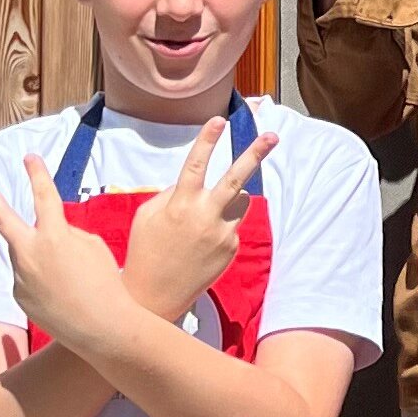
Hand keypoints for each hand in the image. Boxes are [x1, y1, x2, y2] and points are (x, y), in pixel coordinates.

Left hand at [0, 157, 137, 353]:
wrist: (100, 326)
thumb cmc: (105, 282)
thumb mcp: (93, 247)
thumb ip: (67, 235)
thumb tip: (49, 236)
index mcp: (54, 236)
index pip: (44, 196)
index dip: (37, 174)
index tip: (28, 157)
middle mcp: (30, 253)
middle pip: (2, 218)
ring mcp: (20, 276)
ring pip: (24, 254)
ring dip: (41, 257)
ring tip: (69, 276)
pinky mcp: (18, 296)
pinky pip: (28, 278)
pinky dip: (44, 281)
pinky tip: (63, 294)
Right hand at [120, 118, 281, 322]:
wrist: (153, 297)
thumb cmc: (144, 251)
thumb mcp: (146, 217)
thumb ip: (170, 194)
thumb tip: (192, 181)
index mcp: (180, 204)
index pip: (196, 164)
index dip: (207, 140)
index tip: (219, 119)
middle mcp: (205, 216)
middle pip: (236, 178)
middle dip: (255, 154)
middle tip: (273, 136)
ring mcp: (222, 233)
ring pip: (239, 201)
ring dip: (229, 200)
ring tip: (204, 220)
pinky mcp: (231, 248)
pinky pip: (232, 225)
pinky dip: (221, 226)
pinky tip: (200, 245)